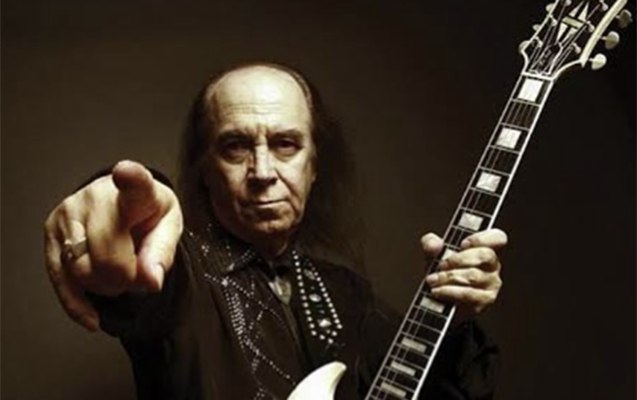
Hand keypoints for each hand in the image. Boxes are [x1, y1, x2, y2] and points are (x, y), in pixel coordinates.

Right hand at [44, 161, 182, 330]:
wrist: (124, 204)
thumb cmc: (150, 214)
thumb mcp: (170, 229)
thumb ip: (163, 254)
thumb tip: (150, 281)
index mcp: (136, 190)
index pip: (135, 183)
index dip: (131, 178)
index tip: (126, 171)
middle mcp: (96, 196)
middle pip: (107, 254)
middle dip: (126, 277)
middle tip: (138, 272)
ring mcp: (68, 213)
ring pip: (81, 270)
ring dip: (105, 287)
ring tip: (120, 273)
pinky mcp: (51, 232)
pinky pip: (60, 279)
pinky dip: (77, 304)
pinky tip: (93, 316)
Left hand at [421, 229, 506, 322]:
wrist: (439, 301)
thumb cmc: (443, 274)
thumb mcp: (434, 255)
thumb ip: (431, 244)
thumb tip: (434, 244)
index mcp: (485, 249)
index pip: (497, 238)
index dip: (482, 238)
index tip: (463, 244)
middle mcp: (492, 266)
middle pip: (485, 255)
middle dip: (459, 259)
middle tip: (442, 265)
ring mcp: (491, 284)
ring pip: (474, 275)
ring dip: (449, 276)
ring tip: (434, 279)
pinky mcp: (484, 300)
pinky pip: (468, 294)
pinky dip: (449, 291)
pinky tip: (437, 291)